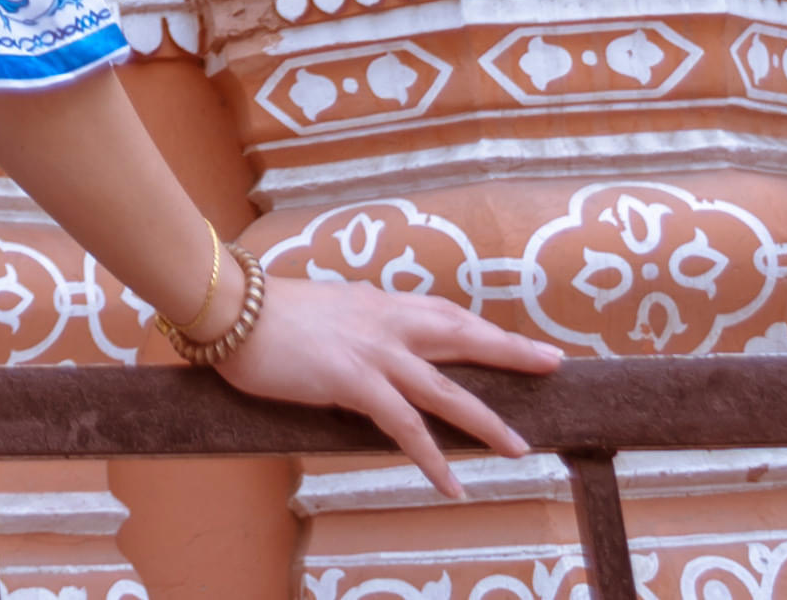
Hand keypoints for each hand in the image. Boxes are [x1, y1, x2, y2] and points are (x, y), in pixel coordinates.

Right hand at [210, 265, 563, 496]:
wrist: (232, 307)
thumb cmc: (263, 312)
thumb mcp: (322, 314)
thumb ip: (351, 331)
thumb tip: (360, 359)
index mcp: (380, 303)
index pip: (445, 314)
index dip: (482, 328)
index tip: (515, 339)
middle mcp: (388, 322)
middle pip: (464, 336)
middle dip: (512, 352)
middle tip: (554, 364)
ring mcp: (375, 352)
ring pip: (446, 391)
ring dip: (486, 422)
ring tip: (519, 448)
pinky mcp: (355, 381)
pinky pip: (405, 427)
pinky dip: (432, 458)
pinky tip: (451, 484)